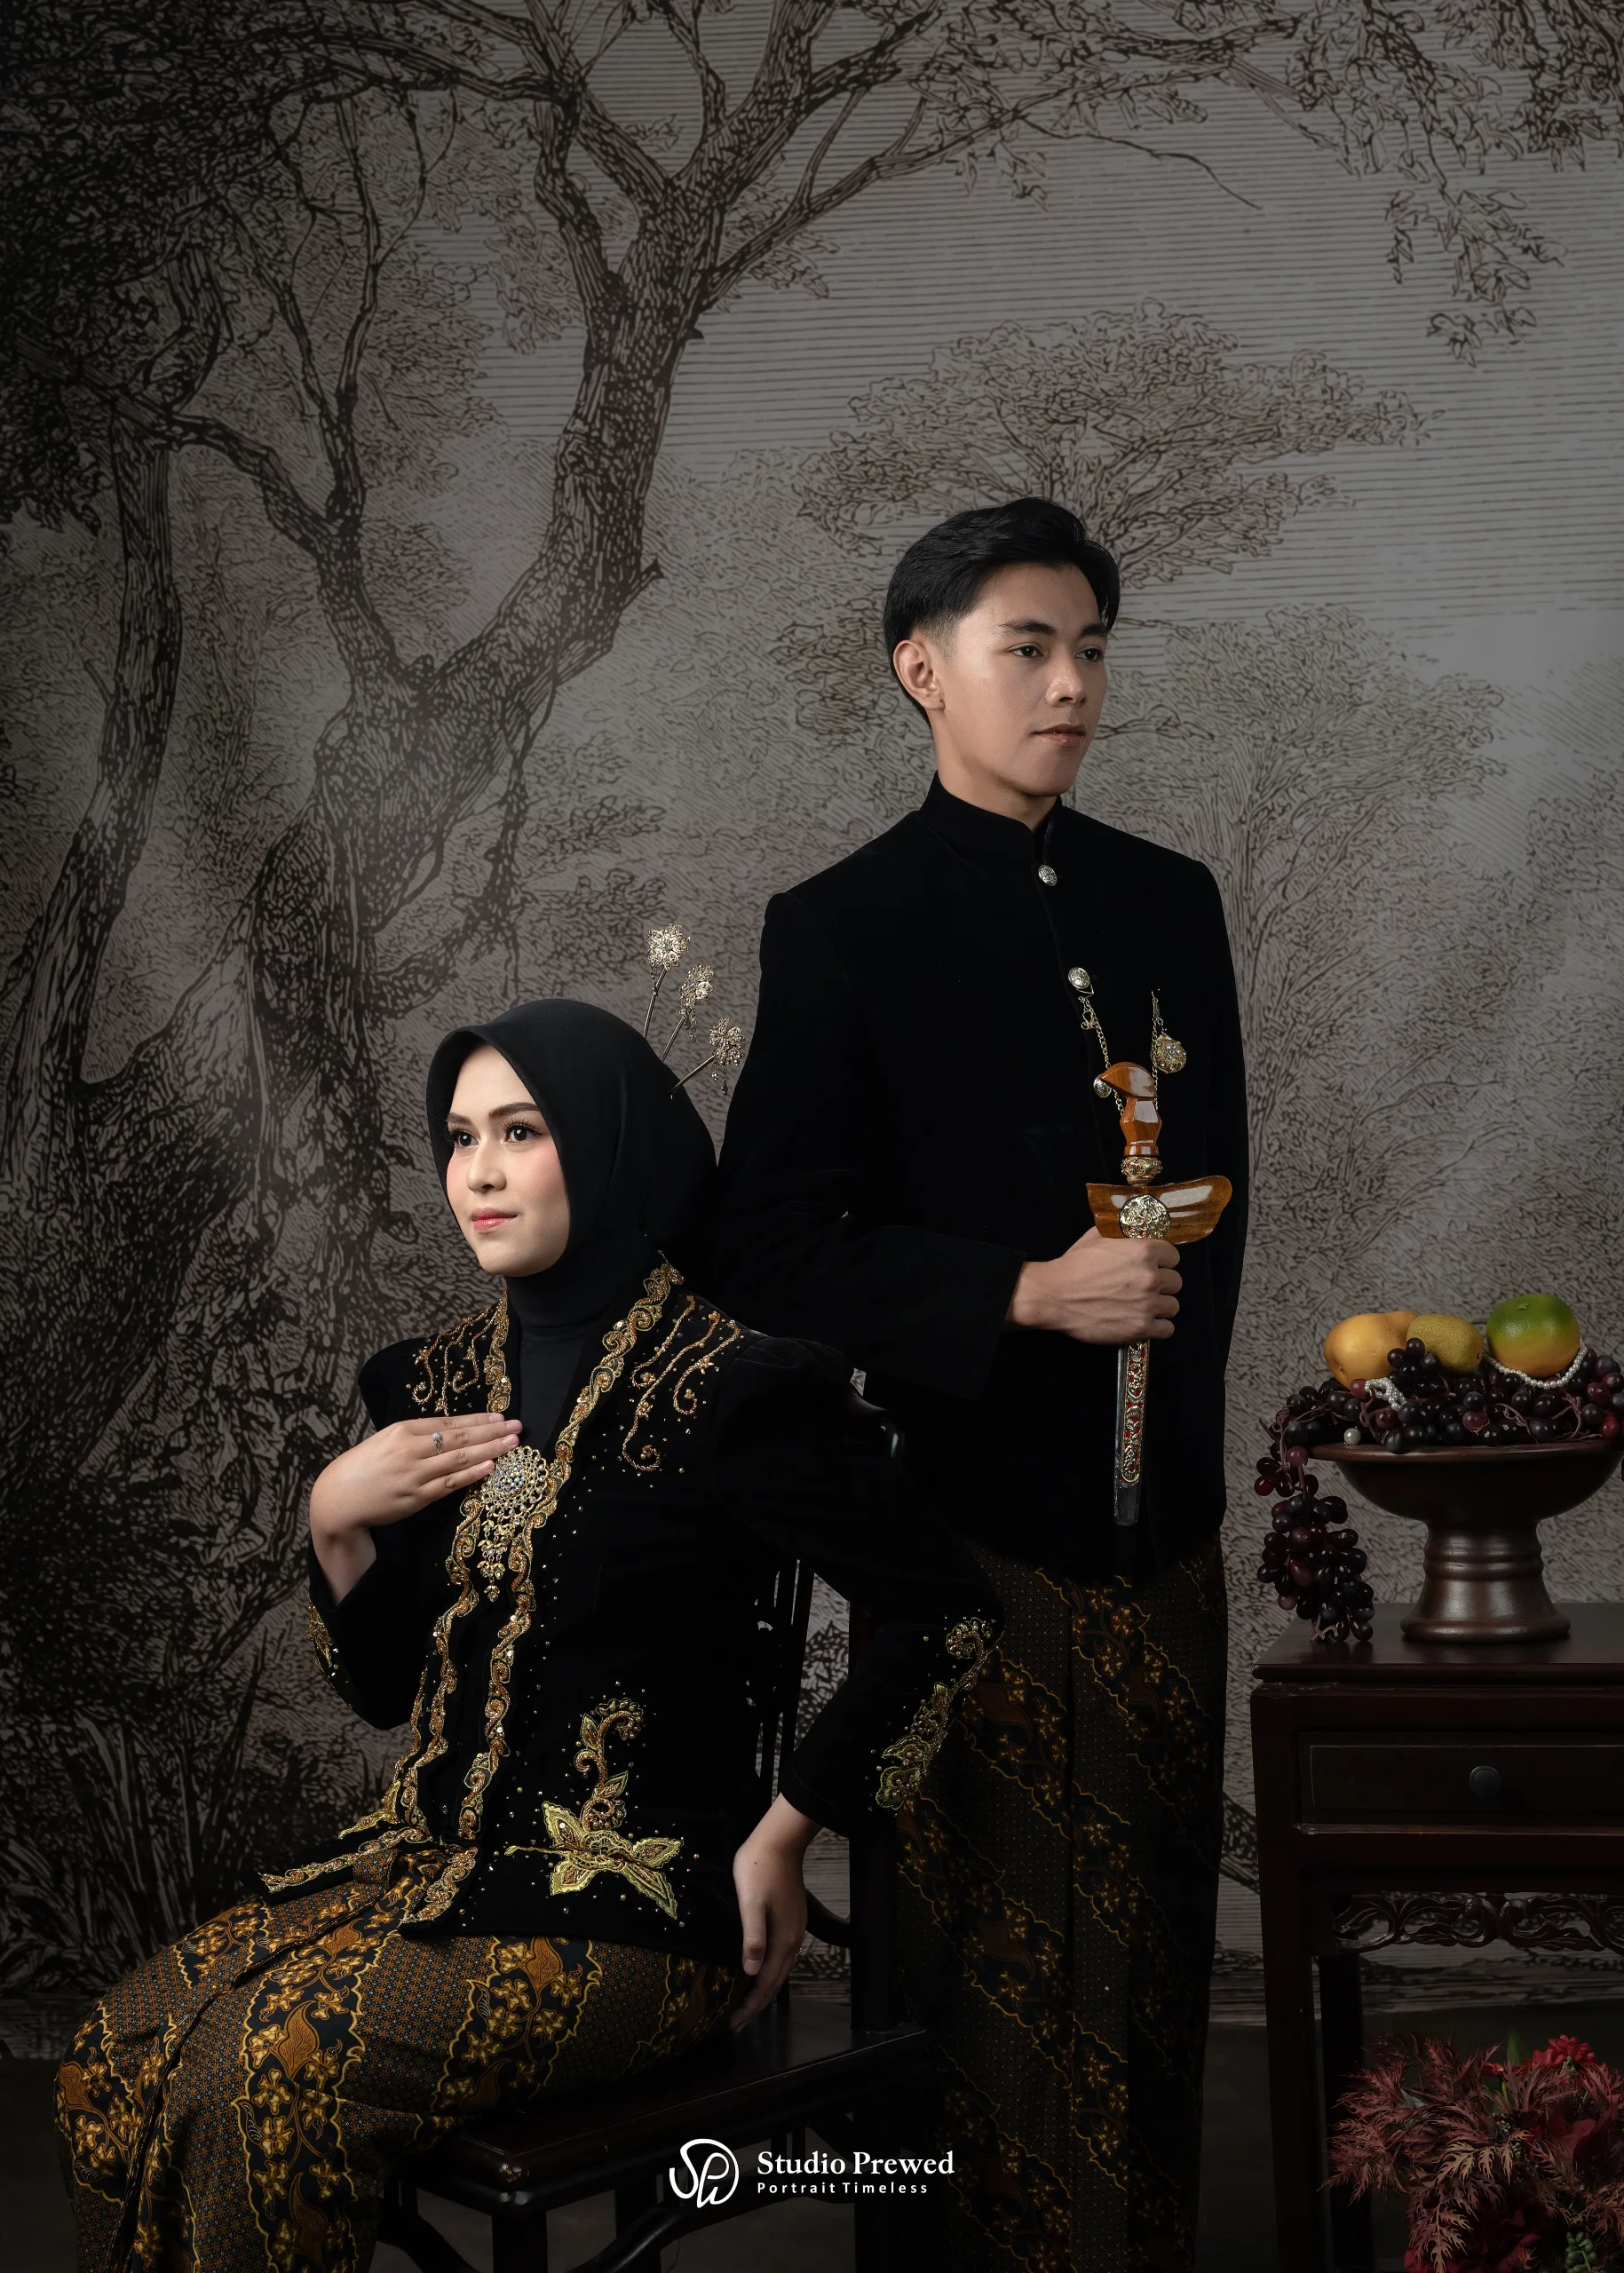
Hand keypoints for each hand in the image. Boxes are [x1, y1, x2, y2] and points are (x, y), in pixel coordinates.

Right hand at [309, 1413, 520, 1598]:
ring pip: (458, 1459)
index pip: (448, 1422)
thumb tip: (453, 1431)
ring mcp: (414, 1474)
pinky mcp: (416, 1498)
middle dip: (491, 1431)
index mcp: (403, 1430)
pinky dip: (471, 1474)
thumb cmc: (365, 1467)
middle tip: (518, 1426)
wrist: (339, 1498)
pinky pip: (449, 1484)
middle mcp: (410, 1449)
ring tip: (512, 1443)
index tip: (501, 1416)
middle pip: (459, 1437)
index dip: (477, 1419)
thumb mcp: (387, 1440)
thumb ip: (417, 1436)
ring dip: (489, 1449)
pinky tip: (490, 1466)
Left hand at [731, 1795, 817, 2030]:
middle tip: (735, 2025)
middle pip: (775, 1983)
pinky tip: (759, 1973)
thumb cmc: (759, 1869)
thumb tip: (752, 1974)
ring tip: (745, 2006)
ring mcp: (795, 1930)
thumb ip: (752, 1938)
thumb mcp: (750, 1903)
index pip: (766, 1985)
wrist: (779, 1841)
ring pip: (779, 1971)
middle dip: (756, 2006)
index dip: (750, 2007)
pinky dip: (769, 1973)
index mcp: (783, 1940)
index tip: (732, 2026)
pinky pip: (781, 1958)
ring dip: (763, 1991)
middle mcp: (793, 1940)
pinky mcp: (792, 1920)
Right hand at [1007, 1226, 1180, 1343]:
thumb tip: (1135, 1230)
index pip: (1174, 1256)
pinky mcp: (1141, 1329)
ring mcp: (1147, 1305)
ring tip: (1142, 1305)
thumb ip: (1122, 1233)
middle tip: (1143, 1287)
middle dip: (1162, 1284)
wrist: (1054, 1296)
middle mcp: (1150, 1278)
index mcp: (1144, 1251)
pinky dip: (1157, 1326)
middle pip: (1176, 1282)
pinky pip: (1167, 1329)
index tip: (1153, 1266)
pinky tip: (1143, 1321)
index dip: (1163, 1261)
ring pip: (1173, 1306)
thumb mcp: (1097, 1237)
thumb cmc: (1073, 1266)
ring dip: (1160, 1306)